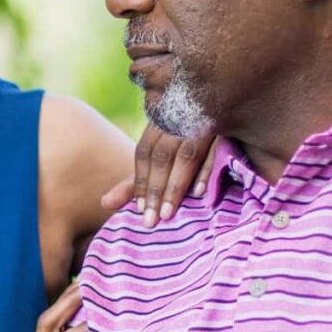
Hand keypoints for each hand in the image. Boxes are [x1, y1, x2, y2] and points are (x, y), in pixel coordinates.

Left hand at [100, 123, 218, 226]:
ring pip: (186, 155)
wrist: (223, 111)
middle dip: (155, 189)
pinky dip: (206, 172)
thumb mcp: (159, 163)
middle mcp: (179, 119)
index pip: (144, 153)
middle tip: (150, 220)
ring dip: (176, 186)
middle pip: (162, 155)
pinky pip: (215, 152)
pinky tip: (200, 194)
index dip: (140, 181)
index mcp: (160, 122)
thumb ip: (133, 182)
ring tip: (168, 214)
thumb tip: (104, 204)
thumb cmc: (185, 147)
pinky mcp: (227, 128)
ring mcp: (203, 122)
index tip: (140, 209)